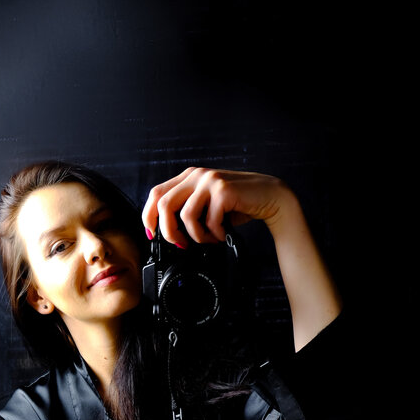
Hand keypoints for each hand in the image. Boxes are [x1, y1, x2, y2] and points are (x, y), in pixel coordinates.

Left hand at [142, 166, 292, 247]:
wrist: (269, 198)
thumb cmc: (239, 204)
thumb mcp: (208, 205)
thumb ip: (188, 209)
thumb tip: (167, 232)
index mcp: (189, 177)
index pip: (156, 193)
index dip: (149, 216)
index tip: (152, 234)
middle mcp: (197, 175)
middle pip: (164, 203)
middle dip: (168, 231)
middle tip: (180, 244)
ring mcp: (210, 181)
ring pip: (185, 215)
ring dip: (196, 236)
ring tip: (209, 239)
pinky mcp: (223, 191)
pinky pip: (209, 221)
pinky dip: (214, 234)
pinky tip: (223, 233)